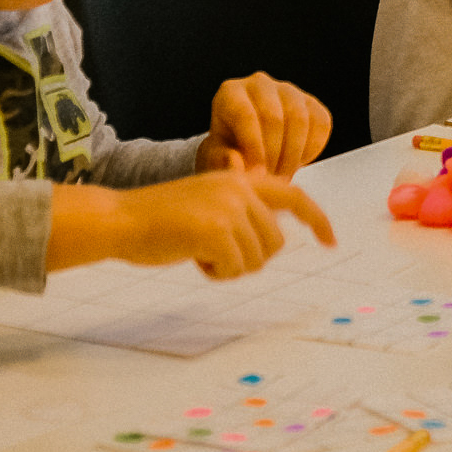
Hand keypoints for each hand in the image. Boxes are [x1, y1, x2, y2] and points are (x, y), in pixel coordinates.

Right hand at [118, 165, 336, 278]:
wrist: (120, 219)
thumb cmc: (159, 219)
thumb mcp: (207, 202)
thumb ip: (240, 211)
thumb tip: (273, 239)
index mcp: (240, 179)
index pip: (293, 195)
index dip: (316, 218)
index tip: (331, 240)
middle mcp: (240, 189)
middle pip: (275, 243)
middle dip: (249, 258)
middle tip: (213, 252)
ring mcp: (230, 209)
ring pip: (257, 260)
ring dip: (229, 266)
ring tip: (198, 250)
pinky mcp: (218, 231)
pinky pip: (235, 269)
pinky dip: (215, 272)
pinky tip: (192, 257)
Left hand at [197, 72, 331, 179]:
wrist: (249, 153)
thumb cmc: (228, 155)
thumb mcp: (217, 162)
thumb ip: (223, 163)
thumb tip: (236, 160)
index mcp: (230, 93)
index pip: (245, 115)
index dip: (254, 148)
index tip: (257, 175)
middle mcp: (259, 84)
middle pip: (274, 117)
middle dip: (274, 155)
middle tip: (272, 181)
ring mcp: (289, 91)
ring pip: (300, 120)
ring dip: (293, 156)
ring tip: (282, 176)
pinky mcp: (312, 103)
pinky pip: (321, 125)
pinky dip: (311, 150)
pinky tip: (295, 162)